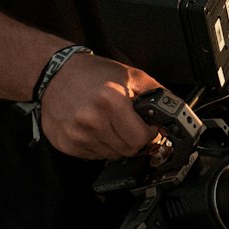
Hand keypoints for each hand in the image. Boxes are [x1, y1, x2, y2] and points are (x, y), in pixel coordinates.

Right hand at [39, 52, 161, 158]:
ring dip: (115, 143)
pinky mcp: (65, 143)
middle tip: (128, 124)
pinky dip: (98, 145)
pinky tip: (94, 128)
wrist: (55, 73)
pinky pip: (93, 156)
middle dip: (133, 139)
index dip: (148, 133)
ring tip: (108, 122)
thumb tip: (173, 113)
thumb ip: (156, 94)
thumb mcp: (131, 75)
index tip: (147, 127)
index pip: (140, 138)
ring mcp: (77, 134)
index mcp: (111, 101)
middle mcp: (92, 120)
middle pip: (127, 150)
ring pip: (111, 155)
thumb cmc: (92, 73)